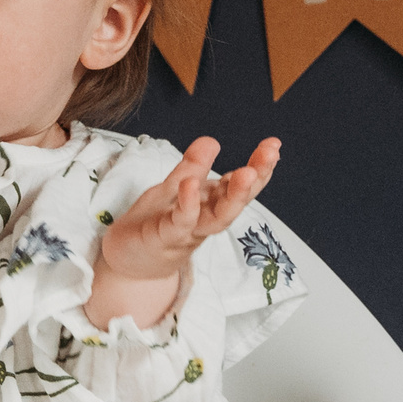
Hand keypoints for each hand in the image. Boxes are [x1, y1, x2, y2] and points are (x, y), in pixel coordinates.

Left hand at [97, 137, 280, 289]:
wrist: (127, 261)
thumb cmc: (154, 224)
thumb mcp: (172, 188)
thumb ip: (192, 167)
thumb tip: (212, 140)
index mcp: (209, 204)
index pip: (238, 184)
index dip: (259, 167)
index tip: (274, 145)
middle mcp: (204, 219)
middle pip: (235, 202)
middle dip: (256, 179)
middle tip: (271, 155)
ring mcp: (187, 232)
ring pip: (216, 218)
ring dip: (233, 197)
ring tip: (245, 172)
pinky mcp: (163, 238)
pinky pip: (179, 223)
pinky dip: (187, 205)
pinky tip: (191, 185)